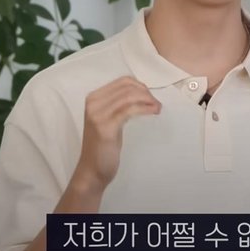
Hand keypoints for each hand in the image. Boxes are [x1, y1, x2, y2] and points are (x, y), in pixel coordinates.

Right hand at [73, 76, 160, 192]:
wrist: (92, 169)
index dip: (140, 86)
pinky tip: (153, 112)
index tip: (150, 96)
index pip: (123, 81)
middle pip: (127, 87)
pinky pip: (130, 110)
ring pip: (129, 96)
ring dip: (148, 100)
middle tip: (156, 103)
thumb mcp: (110, 118)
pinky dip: (145, 108)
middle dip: (146, 93)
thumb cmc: (104, 144)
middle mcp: (93, 103)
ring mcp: (98, 114)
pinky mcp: (106, 126)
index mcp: (94, 98)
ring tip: (157, 108)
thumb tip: (142, 91)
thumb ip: (119, 103)